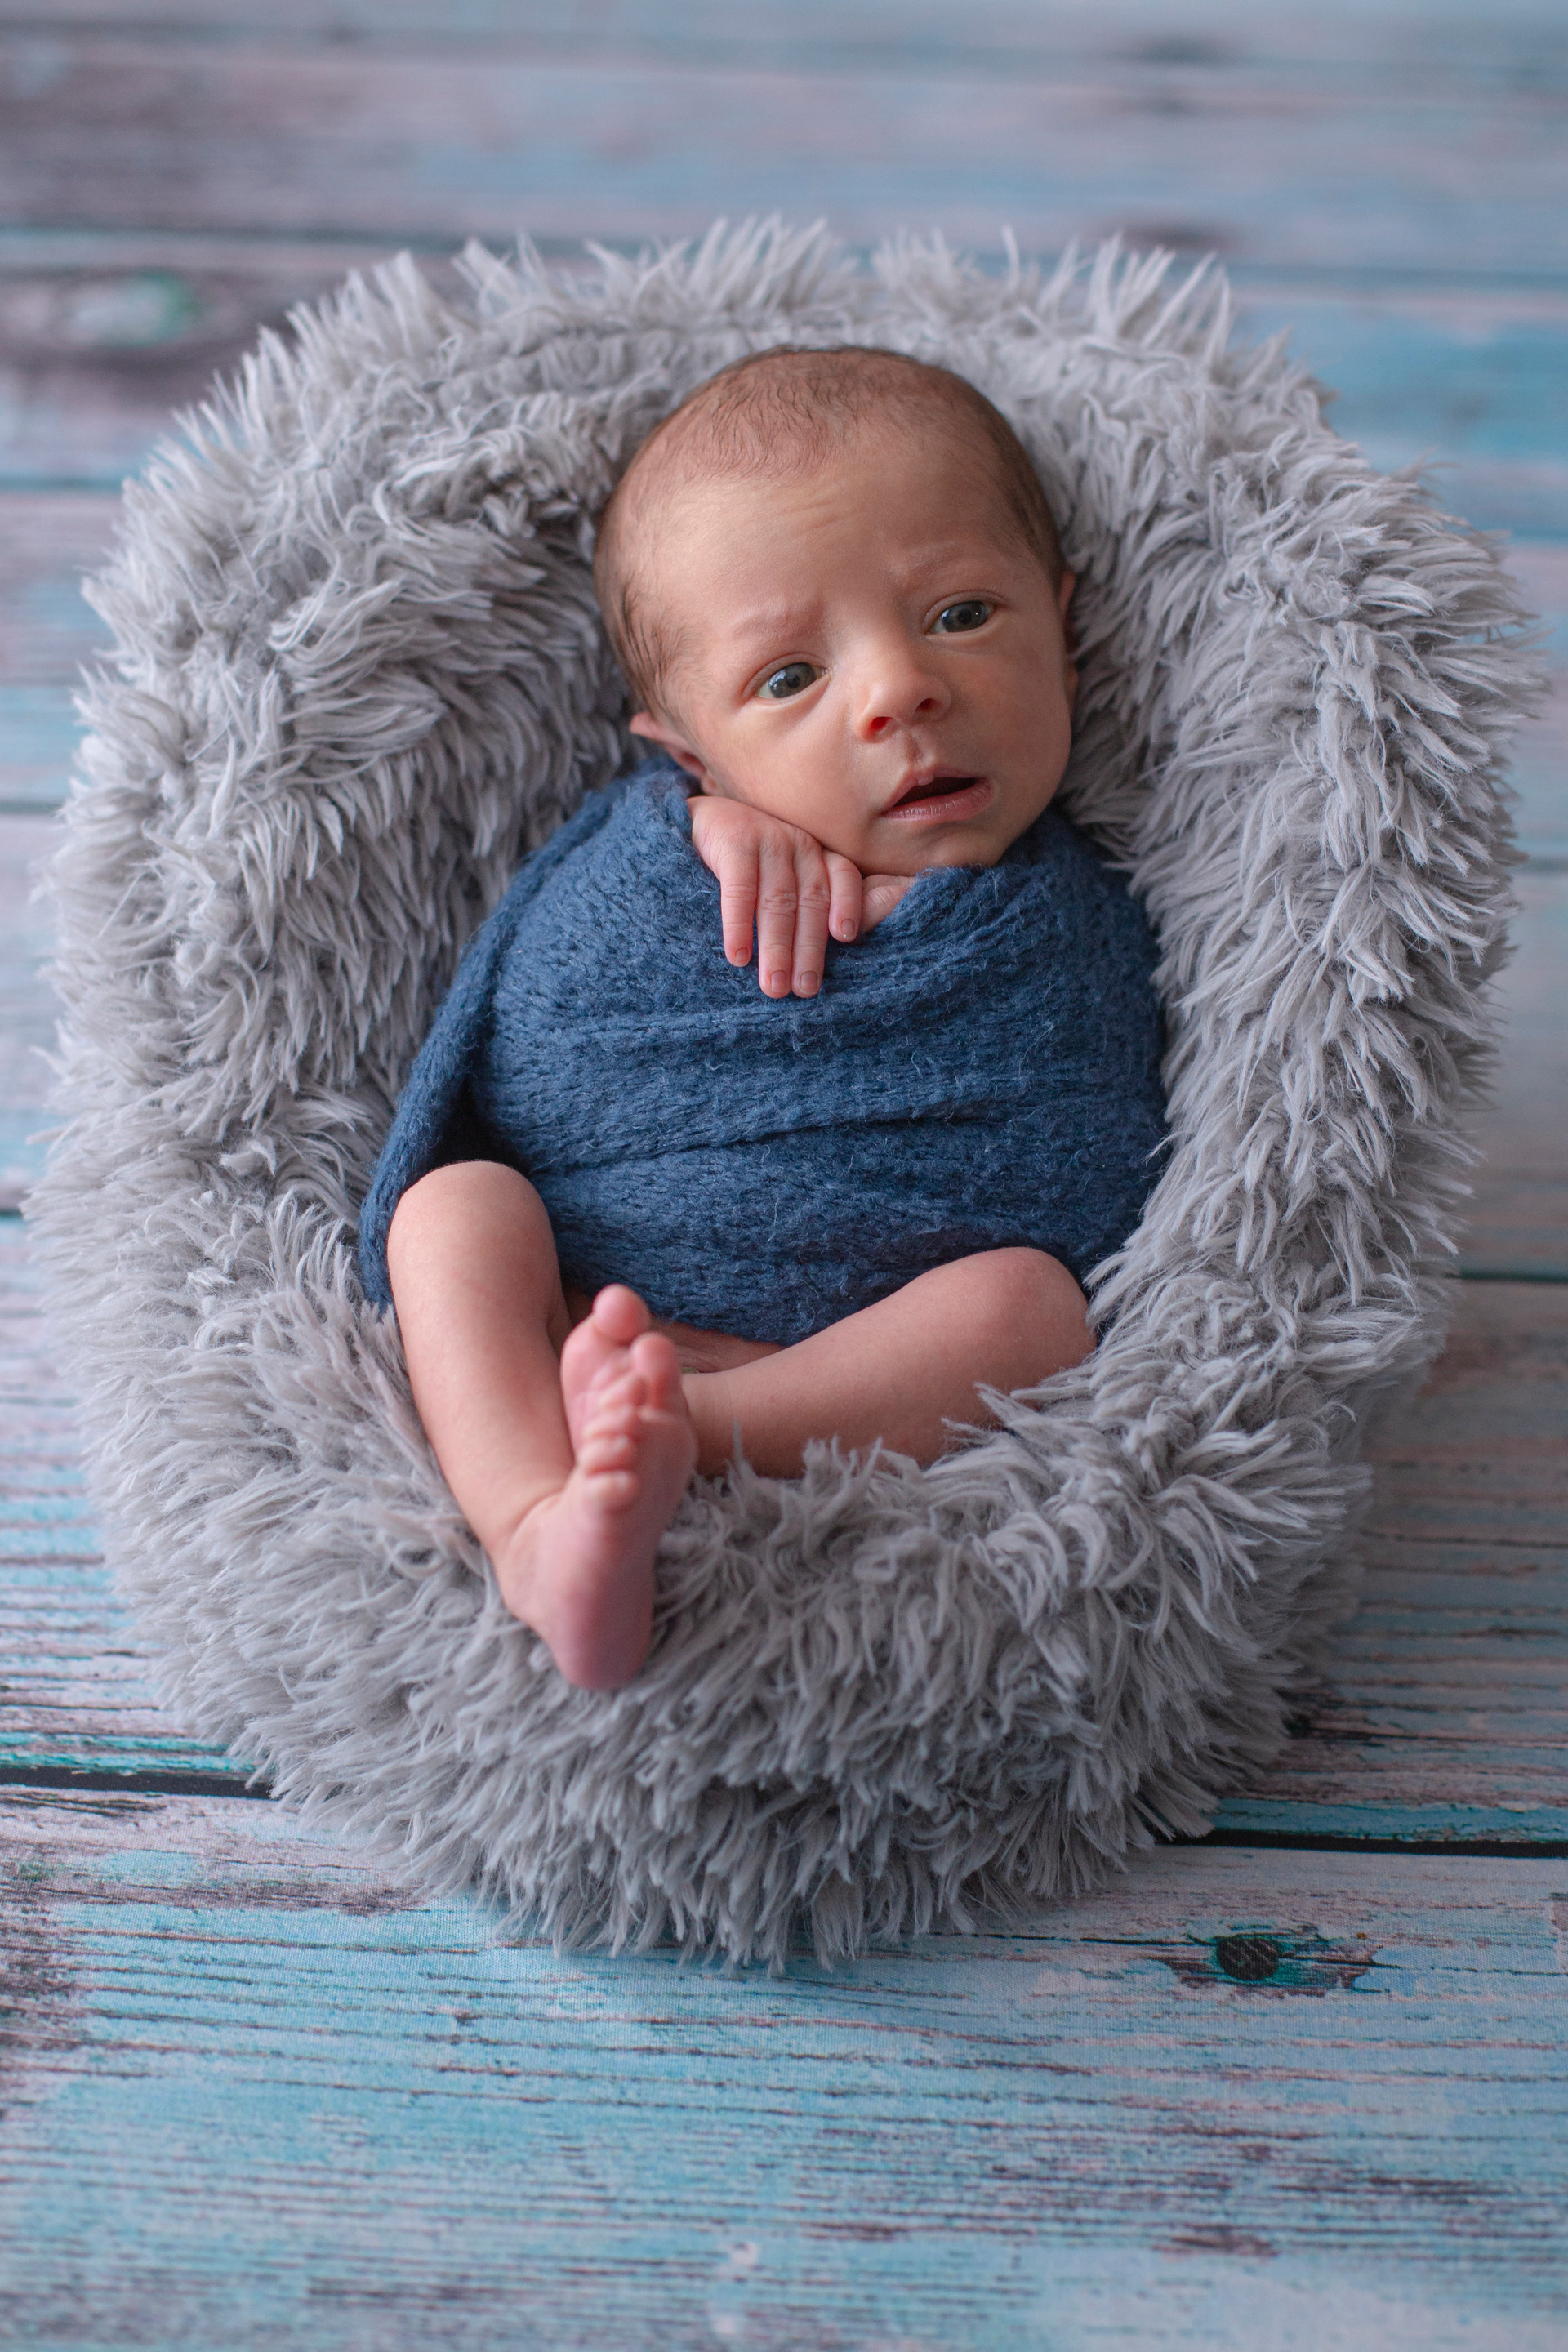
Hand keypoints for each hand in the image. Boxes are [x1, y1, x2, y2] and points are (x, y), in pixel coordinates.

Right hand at [688, 796, 863, 996]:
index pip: (843, 877)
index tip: (845, 937)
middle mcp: (798, 844)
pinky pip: (740, 888)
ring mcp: (767, 839)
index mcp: (816, 854)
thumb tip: (859, 926)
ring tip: (773, 985)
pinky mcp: (734, 841)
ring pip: (778, 900)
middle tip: (803, 989)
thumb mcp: (784, 874)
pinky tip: (738, 956)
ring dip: (777, 947)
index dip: (847, 905)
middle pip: (810, 900)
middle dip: (808, 949)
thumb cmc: (744, 861)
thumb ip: (814, 899)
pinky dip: (739, 924)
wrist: (695, 818)